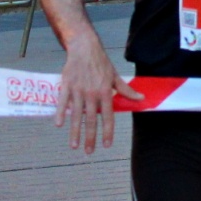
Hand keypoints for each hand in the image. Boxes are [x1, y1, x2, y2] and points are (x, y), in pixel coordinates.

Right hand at [55, 37, 138, 154]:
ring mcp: (78, 90)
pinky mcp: (67, 85)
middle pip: (91, 120)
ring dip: (75, 131)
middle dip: (90, 137)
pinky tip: (59, 125)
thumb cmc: (101, 63)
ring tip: (74, 145)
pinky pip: (63, 102)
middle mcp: (92, 93)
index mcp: (106, 92)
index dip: (107, 131)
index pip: (108, 116)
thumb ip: (126, 90)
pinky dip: (60, 113)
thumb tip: (141, 98)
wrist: (84, 48)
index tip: (106, 145)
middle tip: (88, 152)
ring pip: (76, 115)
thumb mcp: (115, 76)